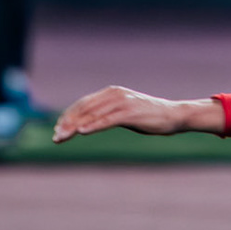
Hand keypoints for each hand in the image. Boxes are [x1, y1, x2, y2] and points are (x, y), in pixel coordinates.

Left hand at [52, 86, 217, 142]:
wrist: (175, 116)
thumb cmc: (150, 116)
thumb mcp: (125, 112)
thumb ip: (109, 113)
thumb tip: (91, 123)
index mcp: (112, 92)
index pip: (83, 104)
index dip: (68, 116)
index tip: (58, 130)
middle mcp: (115, 94)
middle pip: (84, 108)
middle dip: (67, 123)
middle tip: (56, 137)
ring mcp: (122, 102)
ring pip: (92, 114)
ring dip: (75, 127)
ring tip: (63, 137)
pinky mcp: (130, 112)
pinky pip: (107, 120)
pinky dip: (93, 125)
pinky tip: (82, 132)